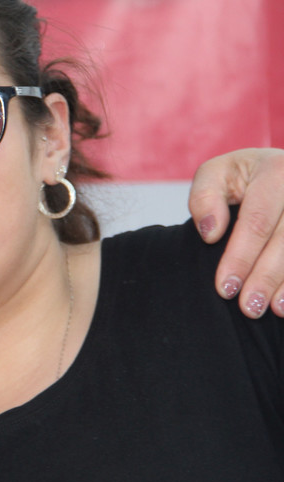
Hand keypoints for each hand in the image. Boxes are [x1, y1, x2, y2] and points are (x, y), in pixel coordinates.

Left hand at [188, 148, 283, 317]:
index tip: (225, 288)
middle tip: (248, 307)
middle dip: (266, 277)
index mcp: (277, 172)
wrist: (282, 174)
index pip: (256, 222)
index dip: (241, 257)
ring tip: (274, 310)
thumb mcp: (217, 174)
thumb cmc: (243, 177)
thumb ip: (205, 197)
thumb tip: (210, 233)